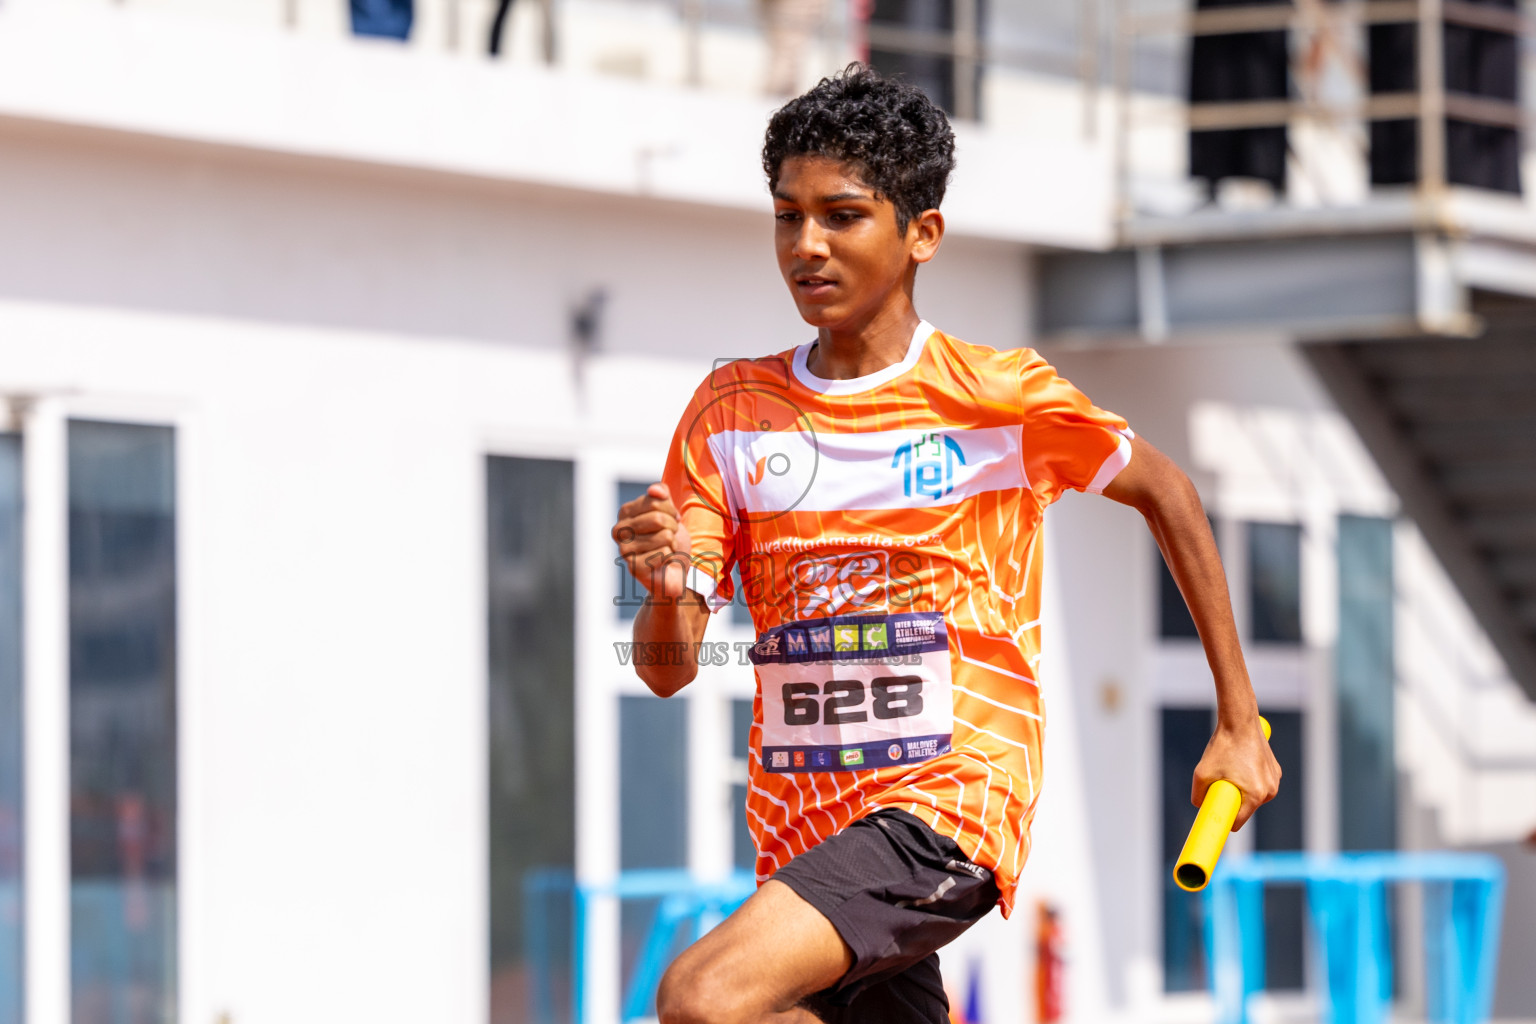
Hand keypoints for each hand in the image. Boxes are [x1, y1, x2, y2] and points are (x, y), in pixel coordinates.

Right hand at [612, 482, 692, 599]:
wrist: (673, 571)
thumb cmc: (669, 540)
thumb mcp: (669, 512)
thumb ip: (662, 496)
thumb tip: (654, 489)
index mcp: (624, 513)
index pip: (654, 501)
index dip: (670, 511)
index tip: (670, 520)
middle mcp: (619, 530)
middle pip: (658, 518)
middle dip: (673, 528)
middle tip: (670, 537)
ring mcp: (624, 550)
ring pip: (665, 536)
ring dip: (672, 544)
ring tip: (665, 549)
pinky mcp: (633, 567)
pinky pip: (664, 553)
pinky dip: (670, 557)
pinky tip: (662, 563)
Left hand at [1191, 715, 1280, 830]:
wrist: (1240, 722)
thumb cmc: (1222, 747)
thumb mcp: (1201, 774)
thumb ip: (1198, 795)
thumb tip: (1199, 807)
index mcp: (1255, 795)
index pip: (1237, 821)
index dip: (1223, 819)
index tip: (1214, 816)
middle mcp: (1270, 791)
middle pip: (1245, 809)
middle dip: (1231, 800)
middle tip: (1220, 781)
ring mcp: (1275, 781)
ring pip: (1252, 796)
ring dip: (1240, 788)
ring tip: (1230, 768)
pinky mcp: (1276, 771)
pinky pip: (1258, 783)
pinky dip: (1248, 778)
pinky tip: (1240, 762)